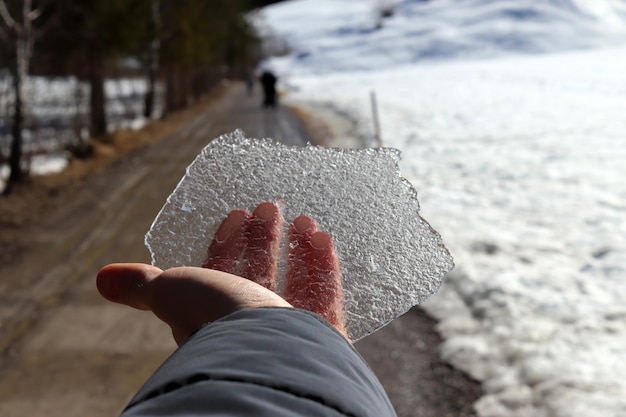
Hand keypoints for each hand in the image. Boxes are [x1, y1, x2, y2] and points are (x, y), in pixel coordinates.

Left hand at [97, 202, 346, 344]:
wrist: (267, 356)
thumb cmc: (215, 321)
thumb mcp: (172, 294)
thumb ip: (143, 286)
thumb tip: (102, 279)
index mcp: (215, 316)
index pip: (220, 272)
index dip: (227, 243)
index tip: (237, 213)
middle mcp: (251, 326)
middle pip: (258, 274)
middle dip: (263, 239)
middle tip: (271, 206)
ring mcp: (289, 331)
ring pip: (295, 283)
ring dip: (298, 249)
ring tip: (304, 217)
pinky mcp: (322, 337)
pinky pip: (326, 297)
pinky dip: (325, 267)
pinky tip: (323, 237)